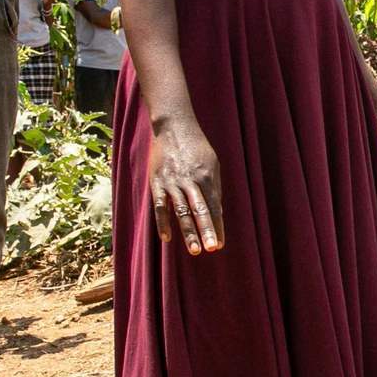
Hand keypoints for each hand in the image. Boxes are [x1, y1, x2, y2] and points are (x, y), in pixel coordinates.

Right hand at [147, 119, 223, 254]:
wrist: (173, 126)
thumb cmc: (196, 146)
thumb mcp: (212, 163)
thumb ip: (214, 187)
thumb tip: (218, 211)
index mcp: (207, 176)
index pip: (214, 206)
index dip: (217, 226)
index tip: (220, 244)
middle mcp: (191, 180)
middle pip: (200, 210)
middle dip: (206, 230)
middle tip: (211, 249)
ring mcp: (173, 182)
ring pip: (181, 211)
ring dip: (188, 232)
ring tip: (194, 250)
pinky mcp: (157, 182)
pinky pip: (160, 206)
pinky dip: (163, 223)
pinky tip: (167, 238)